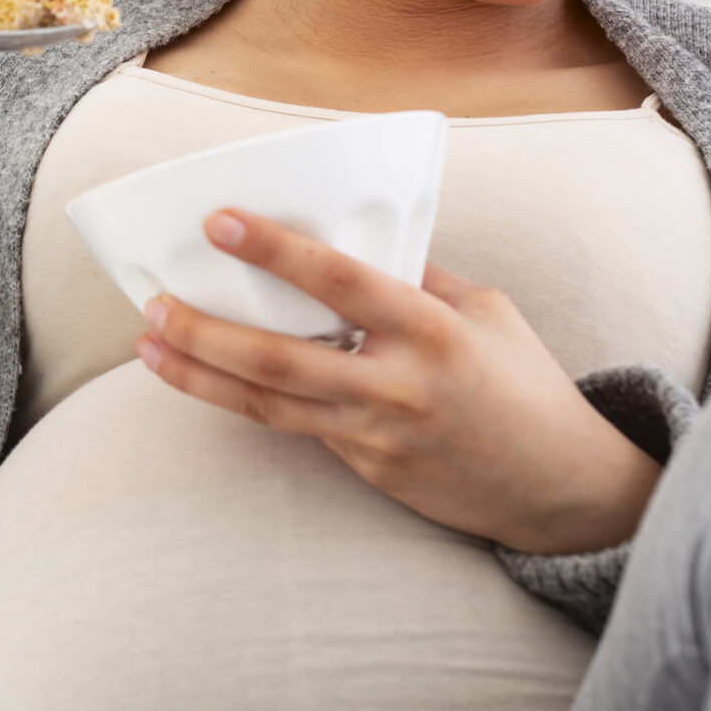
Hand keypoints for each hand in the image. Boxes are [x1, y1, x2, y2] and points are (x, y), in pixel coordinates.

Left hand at [132, 211, 660, 555]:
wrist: (561, 489)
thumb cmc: (527, 386)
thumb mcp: (487, 312)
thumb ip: (420, 278)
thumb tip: (356, 239)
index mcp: (432, 330)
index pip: (339, 281)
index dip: (275, 251)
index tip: (218, 222)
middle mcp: (397, 386)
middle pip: (278, 360)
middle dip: (204, 331)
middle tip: (152, 302)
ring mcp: (377, 436)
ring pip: (268, 406)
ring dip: (200, 376)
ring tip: (149, 346)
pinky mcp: (368, 471)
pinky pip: (299, 429)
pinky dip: (249, 402)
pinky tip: (209, 377)